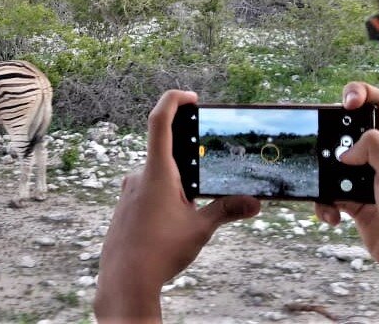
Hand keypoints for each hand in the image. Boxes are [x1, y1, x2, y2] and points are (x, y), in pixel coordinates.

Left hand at [95, 90, 259, 322]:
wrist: (123, 281)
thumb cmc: (158, 253)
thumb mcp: (199, 230)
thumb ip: (227, 210)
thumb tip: (256, 202)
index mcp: (156, 172)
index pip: (160, 121)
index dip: (174, 100)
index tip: (192, 97)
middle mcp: (138, 176)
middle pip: (166, 153)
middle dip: (189, 163)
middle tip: (207, 177)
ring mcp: (129, 192)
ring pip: (158, 177)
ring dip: (178, 187)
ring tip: (191, 212)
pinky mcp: (124, 207)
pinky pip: (147, 193)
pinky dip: (164, 199)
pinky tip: (172, 226)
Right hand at [315, 82, 378, 320]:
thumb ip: (373, 148)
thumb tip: (346, 150)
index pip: (378, 103)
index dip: (359, 94)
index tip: (345, 104)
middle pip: (345, 131)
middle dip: (329, 141)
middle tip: (330, 158)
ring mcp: (365, 179)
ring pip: (331, 164)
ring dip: (323, 178)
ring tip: (330, 196)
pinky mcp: (353, 201)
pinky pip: (328, 193)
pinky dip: (324, 204)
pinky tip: (332, 216)